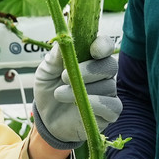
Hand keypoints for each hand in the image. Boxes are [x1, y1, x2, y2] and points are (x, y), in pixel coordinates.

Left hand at [31, 36, 120, 150]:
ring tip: (59, 94)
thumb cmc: (49, 89)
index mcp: (90, 58)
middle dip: (89, 70)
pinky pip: (112, 106)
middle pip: (110, 65)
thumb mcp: (46, 71)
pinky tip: (77, 105)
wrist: (46, 118)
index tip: (93, 50)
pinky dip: (96, 104)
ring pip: (108, 86)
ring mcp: (108, 93)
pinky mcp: (109, 113)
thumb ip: (55, 56)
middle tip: (64, 76)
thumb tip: (64, 40)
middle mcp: (103, 74)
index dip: (103, 45)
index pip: (105, 45)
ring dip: (82, 90)